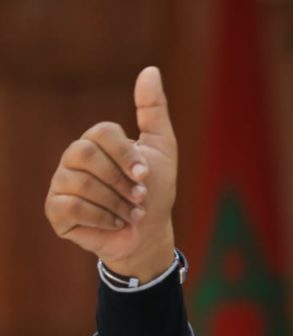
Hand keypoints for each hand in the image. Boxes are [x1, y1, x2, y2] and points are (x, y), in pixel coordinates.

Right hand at [44, 66, 177, 282]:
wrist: (148, 233)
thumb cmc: (155, 191)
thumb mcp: (162, 148)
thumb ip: (153, 110)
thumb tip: (150, 70)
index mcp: (96, 141)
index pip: (102, 132)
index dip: (127, 155)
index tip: (146, 176)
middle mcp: (73, 157)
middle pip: (86, 155)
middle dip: (121, 182)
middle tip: (140, 198)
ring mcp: (61, 183)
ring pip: (80, 183)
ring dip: (116, 203)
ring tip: (131, 214)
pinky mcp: (55, 210)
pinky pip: (70, 207)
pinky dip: (101, 218)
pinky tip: (115, 223)